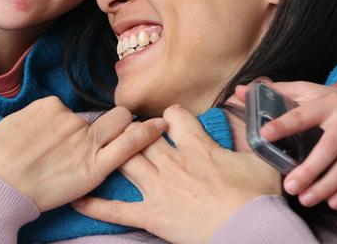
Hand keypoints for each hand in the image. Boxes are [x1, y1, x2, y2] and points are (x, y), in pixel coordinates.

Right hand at [0, 96, 165, 210]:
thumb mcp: (7, 126)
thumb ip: (30, 120)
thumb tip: (37, 125)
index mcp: (50, 107)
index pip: (70, 111)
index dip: (72, 125)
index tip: (68, 139)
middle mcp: (71, 119)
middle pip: (103, 113)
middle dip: (109, 120)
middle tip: (108, 133)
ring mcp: (85, 140)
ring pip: (119, 122)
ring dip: (126, 126)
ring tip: (142, 130)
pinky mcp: (95, 165)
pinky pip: (128, 144)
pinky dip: (145, 134)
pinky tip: (159, 128)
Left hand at [72, 105, 280, 243]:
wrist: (250, 231)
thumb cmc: (256, 196)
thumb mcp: (259, 156)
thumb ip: (246, 129)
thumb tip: (243, 105)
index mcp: (196, 146)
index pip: (173, 116)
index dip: (171, 116)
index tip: (173, 123)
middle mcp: (172, 162)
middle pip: (142, 136)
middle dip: (135, 131)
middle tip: (132, 134)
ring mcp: (158, 188)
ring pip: (125, 161)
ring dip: (113, 154)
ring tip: (102, 151)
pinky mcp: (151, 214)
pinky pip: (116, 209)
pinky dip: (95, 205)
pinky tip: (78, 199)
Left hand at [235, 80, 336, 208]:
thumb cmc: (331, 100)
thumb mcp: (306, 90)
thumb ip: (275, 92)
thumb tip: (239, 91)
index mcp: (325, 103)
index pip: (302, 115)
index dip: (283, 124)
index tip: (264, 135)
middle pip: (329, 146)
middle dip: (310, 169)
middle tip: (289, 187)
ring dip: (327, 185)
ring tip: (306, 198)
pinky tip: (332, 202)